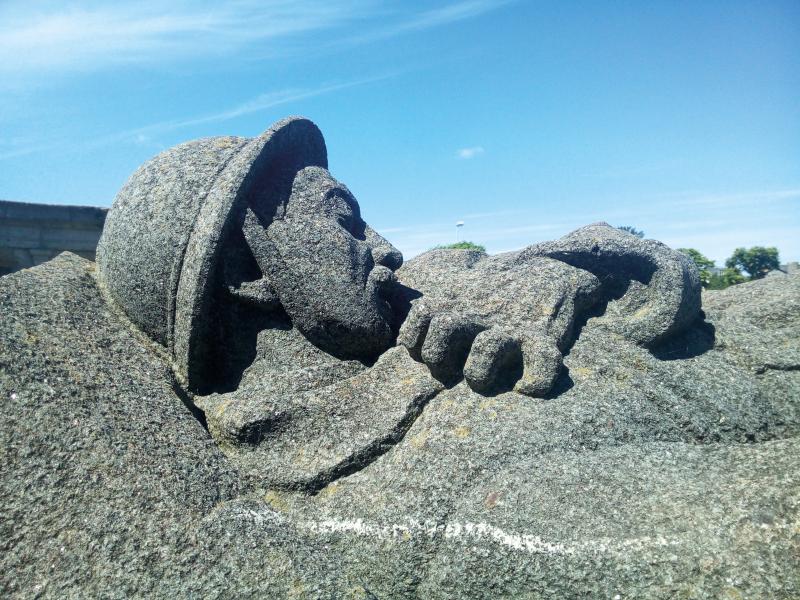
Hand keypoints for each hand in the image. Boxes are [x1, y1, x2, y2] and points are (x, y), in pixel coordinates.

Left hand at [396, 250, 600, 395]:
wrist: (546, 266)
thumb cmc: (488, 285)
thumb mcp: (450, 280)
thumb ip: (417, 293)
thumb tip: (384, 288)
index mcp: (452, 304)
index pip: (417, 322)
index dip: (414, 342)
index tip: (423, 350)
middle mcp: (477, 315)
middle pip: (442, 335)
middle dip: (440, 360)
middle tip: (450, 368)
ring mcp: (510, 326)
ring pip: (485, 351)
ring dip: (479, 372)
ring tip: (481, 378)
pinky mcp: (543, 336)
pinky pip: (543, 364)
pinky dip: (536, 381)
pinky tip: (526, 388)